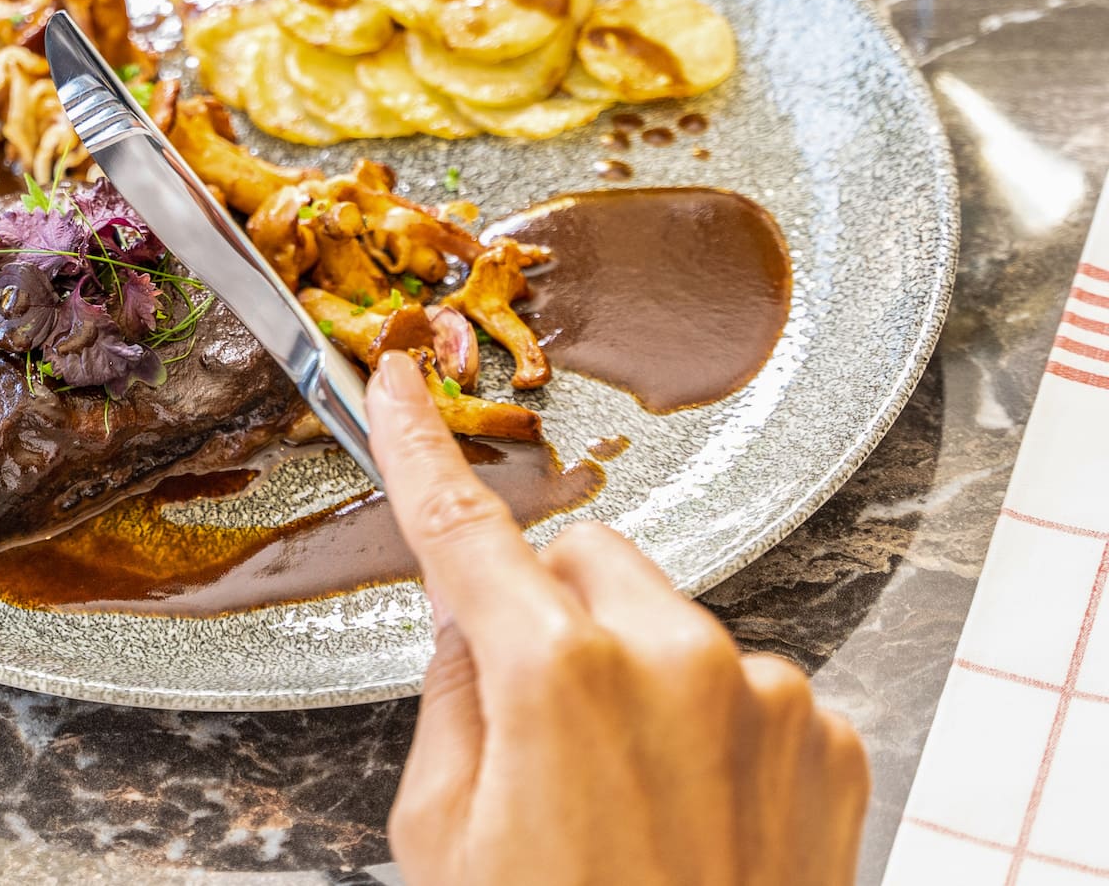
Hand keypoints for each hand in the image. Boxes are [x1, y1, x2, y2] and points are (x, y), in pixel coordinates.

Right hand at [366, 351, 867, 885]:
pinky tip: (687, 809)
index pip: (464, 528)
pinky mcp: (821, 733)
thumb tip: (467, 625)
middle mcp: (674, 656)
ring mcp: (762, 693)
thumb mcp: (443, 837)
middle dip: (546, 610)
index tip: (399, 383)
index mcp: (556, 675)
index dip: (418, 446)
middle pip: (583, 562)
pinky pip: (739, 679)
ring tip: (619, 793)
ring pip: (664, 620)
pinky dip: (704, 719)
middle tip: (528, 719)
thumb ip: (450, 699)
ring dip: (631, 669)